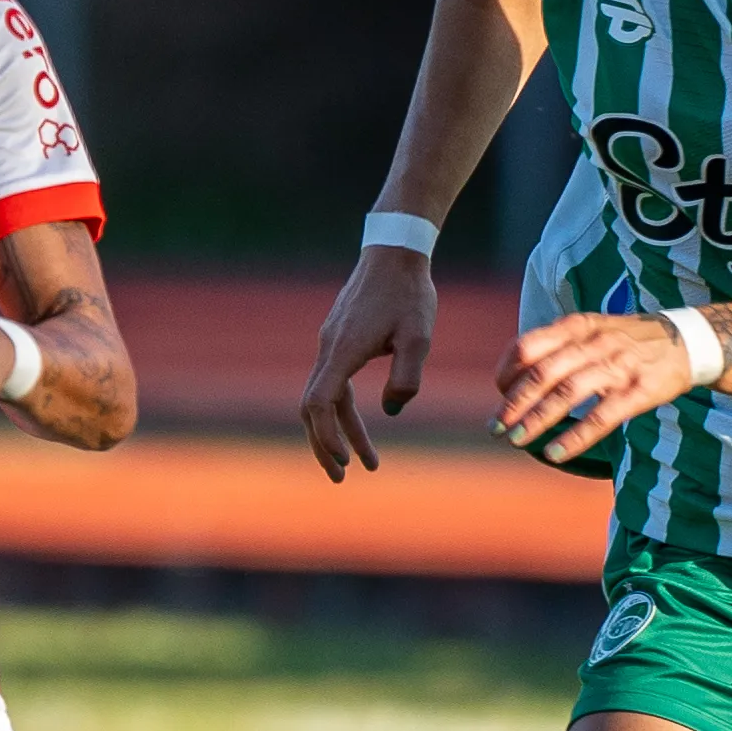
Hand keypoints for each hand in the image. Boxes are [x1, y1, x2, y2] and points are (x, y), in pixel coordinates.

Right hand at [300, 250, 436, 479]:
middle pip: (312, 408)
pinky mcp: (338, 339)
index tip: (345, 461)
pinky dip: (342, 410)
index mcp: (343, 350)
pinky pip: (333, 383)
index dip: (326, 436)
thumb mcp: (419, 336)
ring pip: (323, 398)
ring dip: (338, 432)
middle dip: (325, 445)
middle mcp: (329, 348)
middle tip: (342, 478)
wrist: (396, 252)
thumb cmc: (410, 293)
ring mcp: (330, 343)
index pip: (319, 403)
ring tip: (363, 462)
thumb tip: (391, 410)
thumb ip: (407, 377)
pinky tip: (360, 425)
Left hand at [492, 312, 692, 464]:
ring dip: (537, 419)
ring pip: (568, 393)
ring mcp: (618, 366)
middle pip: (543, 373)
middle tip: (496, 427)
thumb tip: (515, 376)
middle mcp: (595, 343)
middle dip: (514, 403)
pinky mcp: (639, 391)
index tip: (498, 392)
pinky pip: (602, 416)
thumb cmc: (629, 341)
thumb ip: (558, 347)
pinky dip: (576, 436)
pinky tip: (555, 454)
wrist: (688, 341)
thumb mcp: (593, 330)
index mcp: (578, 326)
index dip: (507, 371)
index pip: (529, 345)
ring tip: (516, 440)